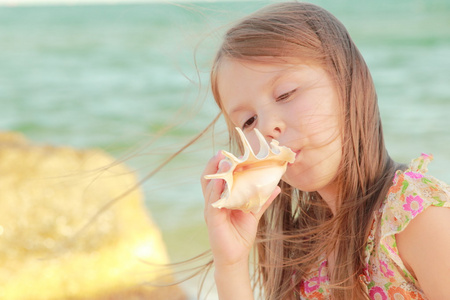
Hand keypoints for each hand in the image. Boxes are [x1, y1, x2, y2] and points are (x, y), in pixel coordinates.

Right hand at [201, 151, 280, 267]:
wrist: (237, 257)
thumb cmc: (241, 234)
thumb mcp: (253, 212)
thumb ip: (262, 199)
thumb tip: (276, 186)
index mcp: (221, 198)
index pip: (218, 177)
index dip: (222, 165)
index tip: (230, 152)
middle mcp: (213, 202)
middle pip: (209, 179)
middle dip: (214, 165)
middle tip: (223, 153)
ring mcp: (211, 211)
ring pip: (210, 188)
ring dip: (216, 174)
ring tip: (224, 162)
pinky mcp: (213, 220)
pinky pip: (213, 203)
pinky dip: (216, 191)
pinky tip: (221, 182)